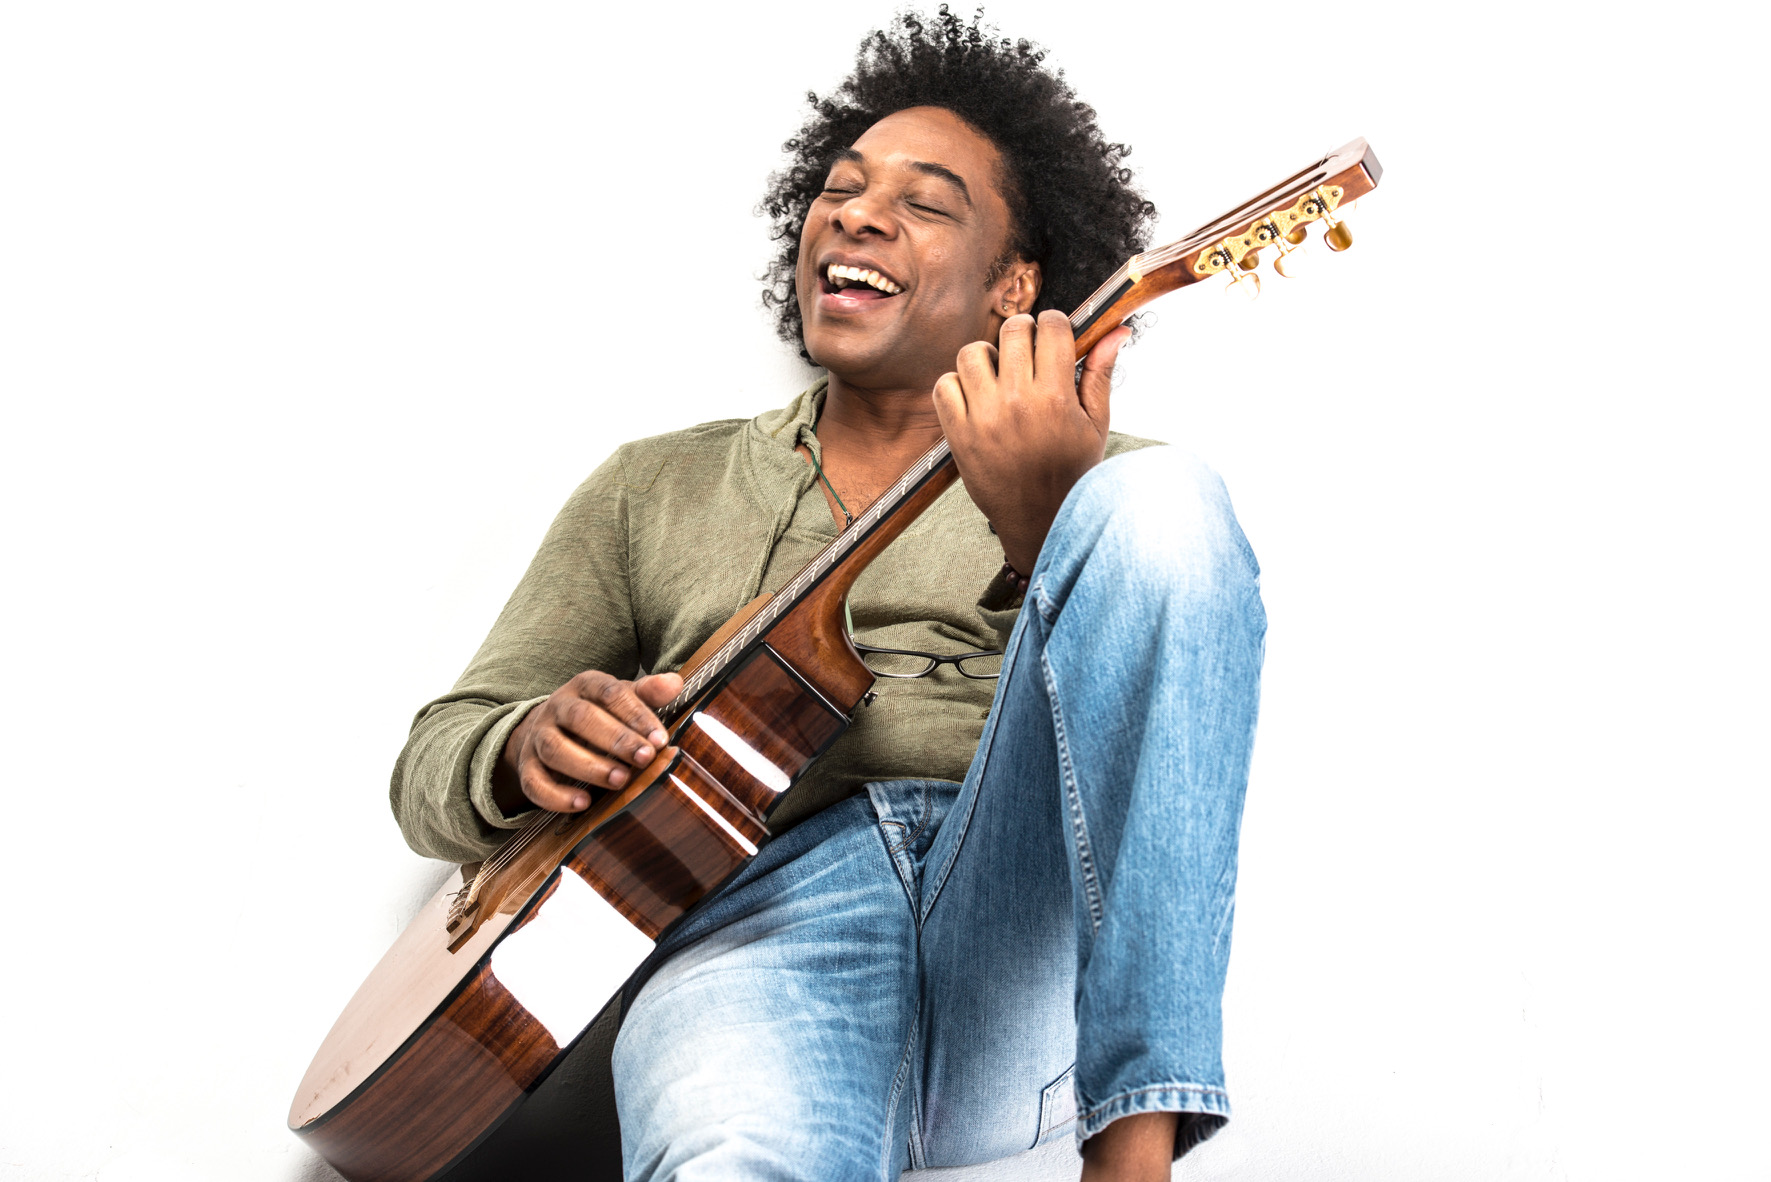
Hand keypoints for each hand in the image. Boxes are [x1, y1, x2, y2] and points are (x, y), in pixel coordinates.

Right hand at [491, 670, 683, 814]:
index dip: (635, 714)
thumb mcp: (622, 698)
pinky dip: (556, 796)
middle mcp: (557, 707)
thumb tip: (674, 684)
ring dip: (589, 767)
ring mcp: (538, 736)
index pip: (609, 692)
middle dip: (615, 739)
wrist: (546, 728)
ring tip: (620, 781)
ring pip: (555, 749)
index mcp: (584, 685)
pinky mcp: (526, 767)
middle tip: (645, 759)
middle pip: (580, 718)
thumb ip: (647, 693)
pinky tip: (583, 804)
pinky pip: (534, 782)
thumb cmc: (597, 713)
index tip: (660, 739)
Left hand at [932, 310, 1130, 575]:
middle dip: (1023, 332)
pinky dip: (956, 384)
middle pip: (1013, 330)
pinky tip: (976, 396)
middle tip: (1027, 350)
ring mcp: (983, 417)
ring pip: (972, 353)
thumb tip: (1117, 331)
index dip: (1055, 323)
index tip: (1054, 334)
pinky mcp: (958, 433)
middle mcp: (1017, 402)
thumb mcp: (1095, 424)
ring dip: (987, 356)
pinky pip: (944, 385)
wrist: (1038, 519)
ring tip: (999, 373)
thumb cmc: (1070, 472)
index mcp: (1056, 397)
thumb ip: (1100, 374)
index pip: (1052, 327)